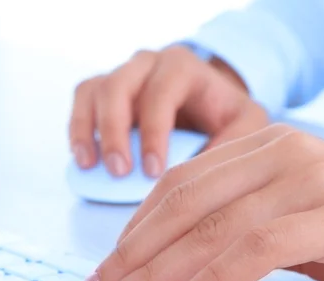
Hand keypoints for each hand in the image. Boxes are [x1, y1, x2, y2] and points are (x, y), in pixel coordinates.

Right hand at [68, 45, 267, 176]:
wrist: (210, 102)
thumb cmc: (227, 114)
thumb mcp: (245, 124)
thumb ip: (234, 142)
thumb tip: (203, 174)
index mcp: (183, 67)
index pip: (161, 93)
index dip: (154, 133)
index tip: (154, 171)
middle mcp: (149, 63)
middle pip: (119, 87)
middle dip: (116, 132)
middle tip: (120, 172)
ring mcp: (124, 73)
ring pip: (95, 91)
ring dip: (89, 130)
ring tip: (92, 167)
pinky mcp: (107, 88)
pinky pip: (83, 99)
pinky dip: (78, 128)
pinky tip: (84, 159)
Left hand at [74, 124, 323, 280]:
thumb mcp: (288, 221)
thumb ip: (238, 227)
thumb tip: (174, 263)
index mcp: (265, 146)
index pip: (181, 184)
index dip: (136, 227)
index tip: (108, 267)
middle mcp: (282, 151)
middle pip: (185, 203)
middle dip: (134, 253)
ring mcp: (308, 177)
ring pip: (213, 225)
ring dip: (158, 272)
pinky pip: (256, 248)